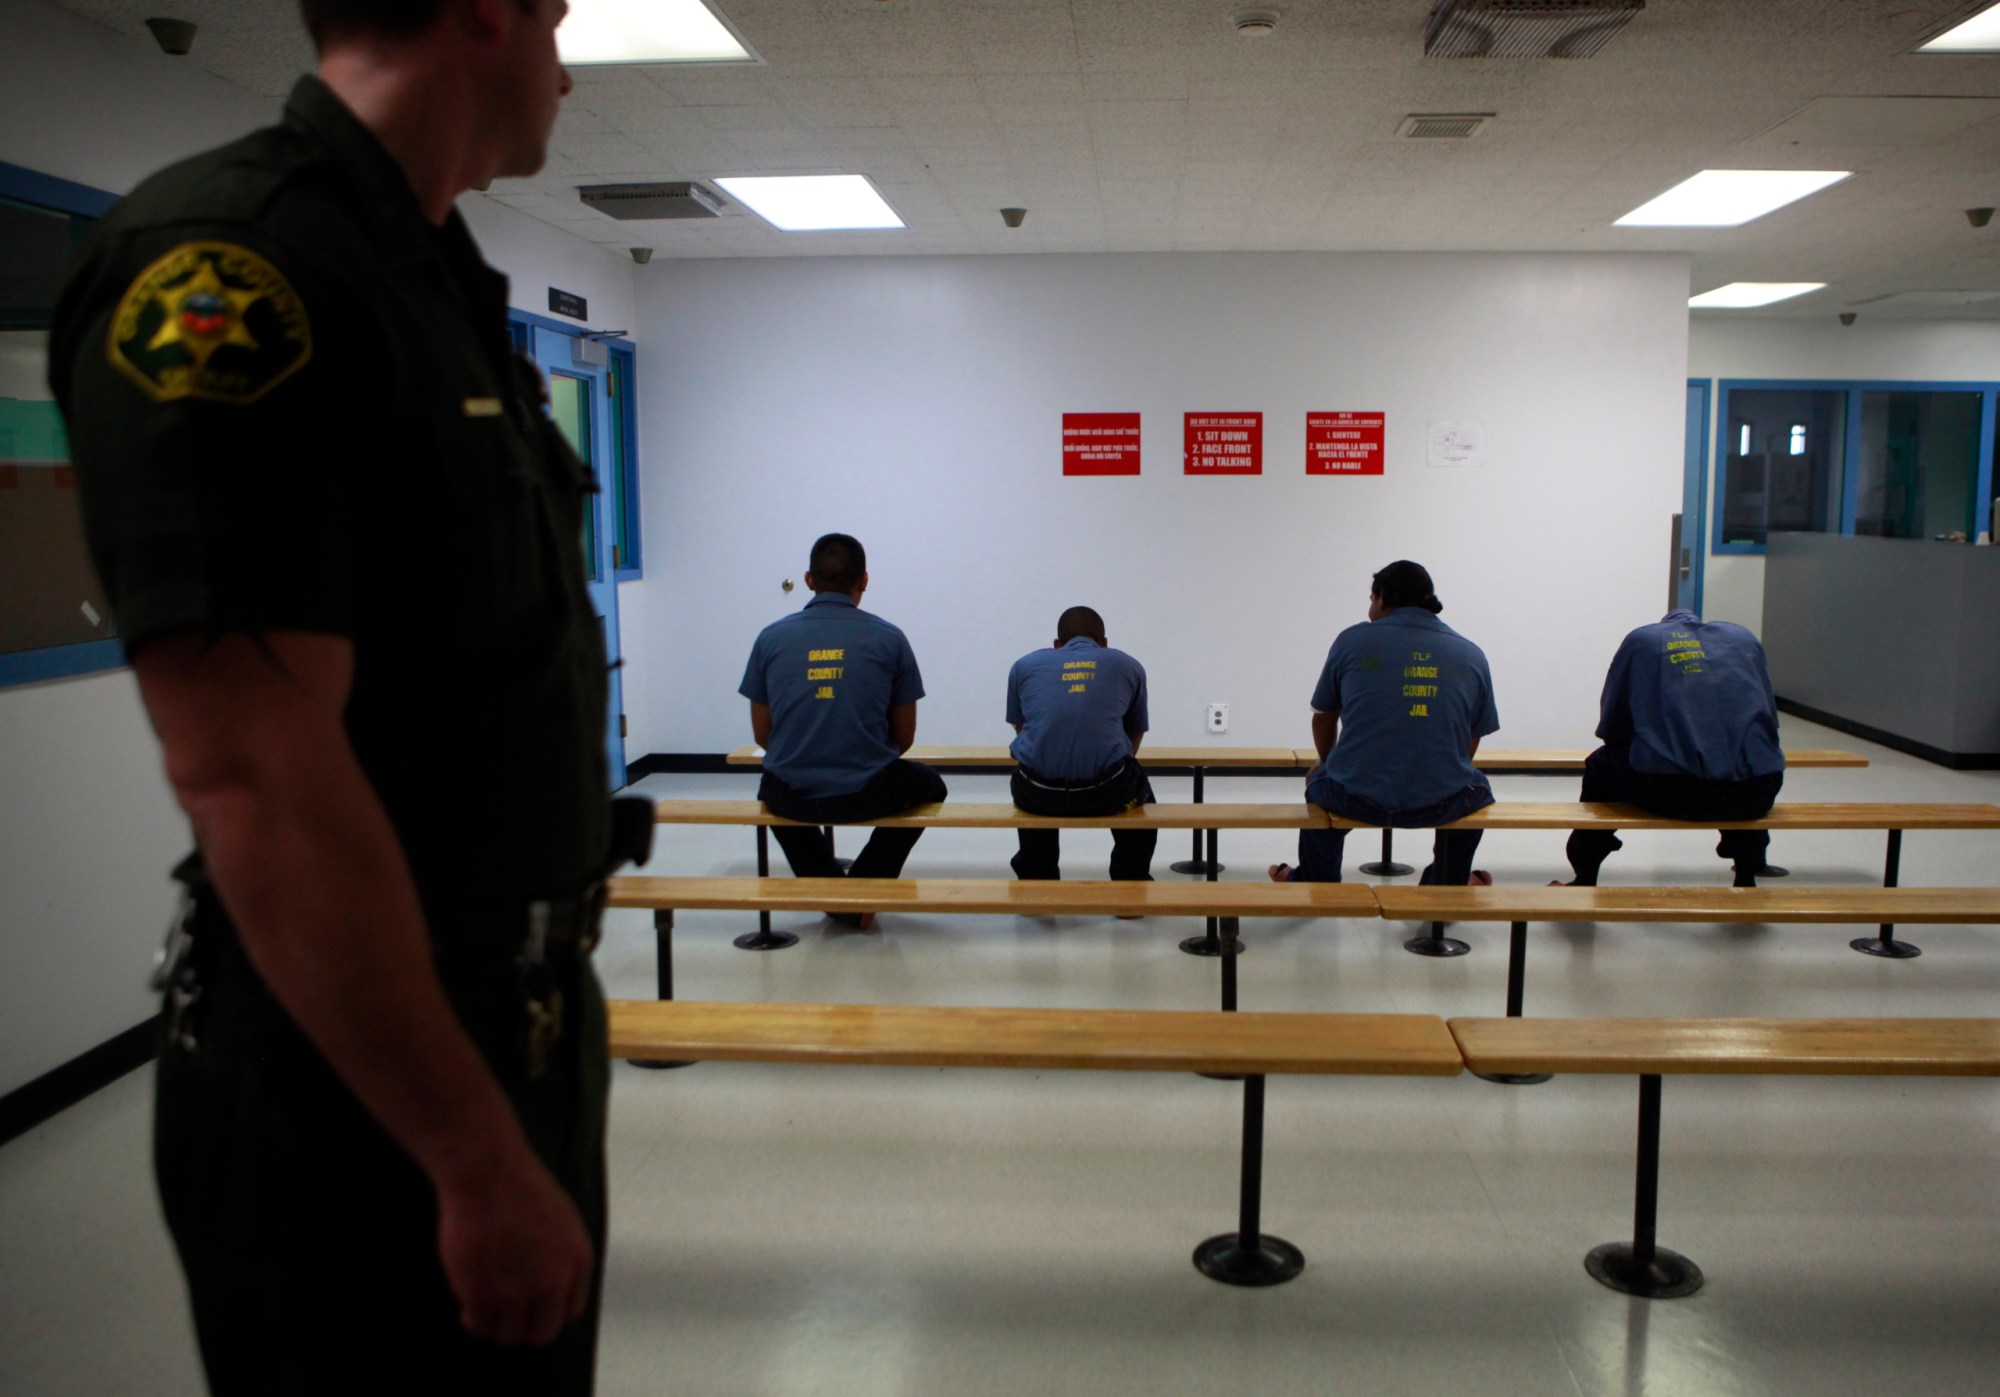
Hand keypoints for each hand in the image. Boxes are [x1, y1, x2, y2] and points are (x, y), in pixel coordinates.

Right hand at [435, 1152, 594, 1345]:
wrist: (488, 1173)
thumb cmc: (520, 1186)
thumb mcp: (563, 1222)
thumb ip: (562, 1258)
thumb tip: (554, 1285)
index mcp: (577, 1263)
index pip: (569, 1313)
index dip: (547, 1312)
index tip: (532, 1308)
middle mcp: (552, 1283)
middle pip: (542, 1333)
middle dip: (523, 1326)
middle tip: (507, 1313)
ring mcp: (517, 1292)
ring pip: (509, 1334)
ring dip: (496, 1323)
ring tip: (486, 1306)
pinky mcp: (481, 1294)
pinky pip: (480, 1325)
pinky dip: (473, 1319)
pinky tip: (469, 1305)